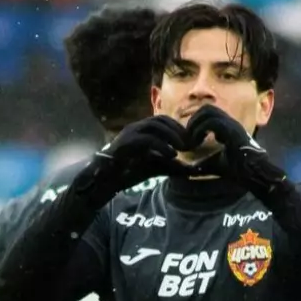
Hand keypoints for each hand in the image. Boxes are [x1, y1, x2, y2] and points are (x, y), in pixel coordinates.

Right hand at [74, 115, 191, 205]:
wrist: (107, 180)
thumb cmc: (129, 173)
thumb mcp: (156, 167)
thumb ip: (172, 166)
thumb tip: (193, 170)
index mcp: (142, 130)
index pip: (162, 120)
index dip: (177, 127)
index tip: (189, 140)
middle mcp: (135, 128)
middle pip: (160, 119)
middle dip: (176, 130)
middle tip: (188, 143)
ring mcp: (129, 133)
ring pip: (154, 125)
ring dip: (171, 135)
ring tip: (181, 148)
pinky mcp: (126, 143)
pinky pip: (147, 139)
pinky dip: (162, 145)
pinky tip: (171, 155)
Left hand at [187, 105, 286, 196]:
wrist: (254, 173)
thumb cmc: (237, 170)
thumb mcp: (215, 163)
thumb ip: (203, 161)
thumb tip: (188, 167)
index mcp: (227, 128)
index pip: (208, 113)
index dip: (196, 122)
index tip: (190, 138)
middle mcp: (230, 123)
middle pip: (207, 108)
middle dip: (194, 120)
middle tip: (188, 137)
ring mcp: (232, 125)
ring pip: (208, 111)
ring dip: (196, 124)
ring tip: (192, 139)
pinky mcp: (233, 131)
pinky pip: (212, 122)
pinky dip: (200, 130)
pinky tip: (198, 143)